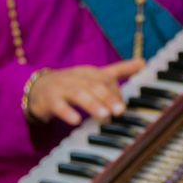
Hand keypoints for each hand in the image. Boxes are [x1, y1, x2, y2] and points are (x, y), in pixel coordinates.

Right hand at [26, 59, 144, 124]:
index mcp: (89, 72)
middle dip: (108, 97)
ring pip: (78, 94)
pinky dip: (67, 112)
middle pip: (94, 85)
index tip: (123, 107)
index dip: (115, 92)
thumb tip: (143, 62)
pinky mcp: (49, 100)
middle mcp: (76, 77)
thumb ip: (119, 70)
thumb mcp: (95, 76)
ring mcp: (62, 88)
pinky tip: (76, 120)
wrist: (38, 88)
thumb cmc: (72, 84)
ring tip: (104, 116)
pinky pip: (58, 105)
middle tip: (119, 111)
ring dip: (92, 104)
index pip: (105, 79)